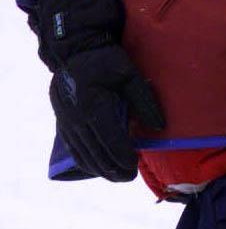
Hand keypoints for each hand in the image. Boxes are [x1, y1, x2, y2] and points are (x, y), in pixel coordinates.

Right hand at [50, 45, 165, 179]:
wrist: (74, 51)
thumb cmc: (107, 60)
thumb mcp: (130, 74)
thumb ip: (144, 100)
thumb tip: (159, 126)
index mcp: (92, 104)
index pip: (109, 139)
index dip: (121, 156)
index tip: (133, 167)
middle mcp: (75, 117)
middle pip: (95, 152)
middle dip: (112, 168)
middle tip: (128, 177)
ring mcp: (66, 122)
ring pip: (82, 154)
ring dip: (99, 169)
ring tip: (118, 176)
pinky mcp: (62, 123)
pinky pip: (73, 149)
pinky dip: (86, 162)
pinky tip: (98, 168)